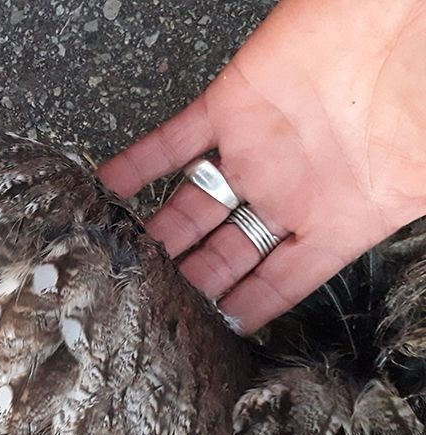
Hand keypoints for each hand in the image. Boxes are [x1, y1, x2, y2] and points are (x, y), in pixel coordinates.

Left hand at [97, 0, 425, 333]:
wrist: (407, 11)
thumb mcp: (424, 186)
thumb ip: (396, 224)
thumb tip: (419, 257)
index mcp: (339, 218)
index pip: (282, 280)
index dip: (249, 308)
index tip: (215, 332)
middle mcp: (291, 190)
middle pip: (227, 251)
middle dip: (192, 280)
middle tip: (155, 303)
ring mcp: (258, 149)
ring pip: (195, 205)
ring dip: (161, 233)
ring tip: (124, 260)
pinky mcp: (231, 103)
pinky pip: (174, 140)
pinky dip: (139, 162)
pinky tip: (110, 186)